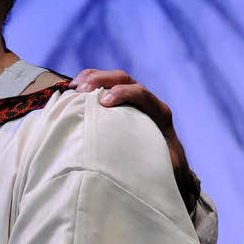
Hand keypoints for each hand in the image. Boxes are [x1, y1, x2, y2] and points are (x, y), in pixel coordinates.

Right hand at [70, 69, 198, 211]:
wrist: (171, 161)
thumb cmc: (167, 165)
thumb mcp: (168, 165)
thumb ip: (163, 161)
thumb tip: (146, 162)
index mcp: (159, 113)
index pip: (142, 94)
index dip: (123, 93)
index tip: (104, 103)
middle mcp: (146, 101)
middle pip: (125, 79)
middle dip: (102, 80)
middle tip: (82, 90)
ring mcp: (133, 99)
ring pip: (113, 78)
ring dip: (92, 78)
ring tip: (73, 88)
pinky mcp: (122, 102)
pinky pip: (105, 85)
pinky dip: (89, 83)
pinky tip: (73, 90)